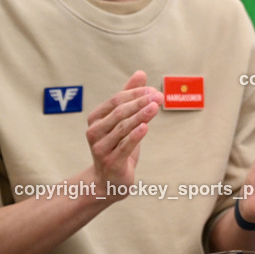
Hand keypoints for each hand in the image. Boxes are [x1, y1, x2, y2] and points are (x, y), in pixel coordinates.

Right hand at [85, 71, 162, 199]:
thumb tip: (140, 73)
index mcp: (96, 119)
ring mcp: (101, 148)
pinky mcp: (112, 162)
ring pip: (123, 128)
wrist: (110, 180)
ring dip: (141, 115)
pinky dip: (135, 135)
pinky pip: (124, 146)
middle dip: (141, 102)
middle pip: (119, 112)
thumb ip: (130, 97)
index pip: (116, 100)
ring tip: (156, 106)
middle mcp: (94, 132)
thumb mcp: (123, 121)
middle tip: (160, 96)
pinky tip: (146, 126)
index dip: (135, 93)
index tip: (154, 90)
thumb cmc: (118, 145)